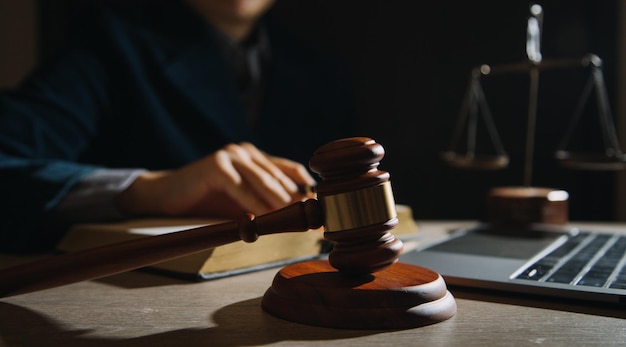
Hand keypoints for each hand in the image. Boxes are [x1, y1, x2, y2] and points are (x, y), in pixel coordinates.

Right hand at [115, 142, 315, 217]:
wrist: (167, 196)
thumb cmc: (206, 201)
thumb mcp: (242, 202)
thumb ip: (265, 203)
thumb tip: (298, 218)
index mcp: (256, 158)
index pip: (290, 171)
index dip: (307, 190)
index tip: (321, 209)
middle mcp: (246, 152)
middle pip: (279, 177)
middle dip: (297, 200)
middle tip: (312, 218)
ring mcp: (231, 155)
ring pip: (263, 181)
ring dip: (280, 202)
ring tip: (295, 219)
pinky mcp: (216, 166)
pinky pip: (241, 188)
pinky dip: (254, 204)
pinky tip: (265, 217)